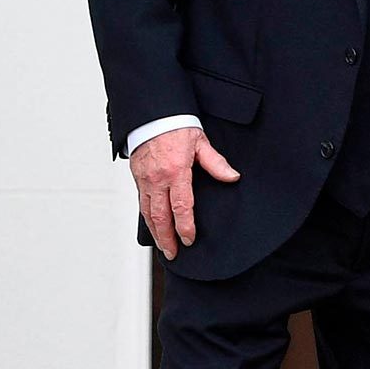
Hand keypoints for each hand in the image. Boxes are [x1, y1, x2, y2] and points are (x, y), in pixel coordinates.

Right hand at [130, 126, 239, 259]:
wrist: (152, 114)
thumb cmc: (176, 126)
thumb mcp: (200, 142)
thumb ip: (215, 163)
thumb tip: (232, 177)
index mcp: (175, 171)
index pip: (181, 206)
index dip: (185, 226)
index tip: (189, 240)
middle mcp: (157, 179)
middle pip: (160, 216)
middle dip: (166, 238)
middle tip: (173, 253)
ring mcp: (145, 179)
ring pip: (147, 213)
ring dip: (155, 233)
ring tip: (163, 248)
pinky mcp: (137, 178)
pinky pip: (141, 203)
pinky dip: (147, 219)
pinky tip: (154, 227)